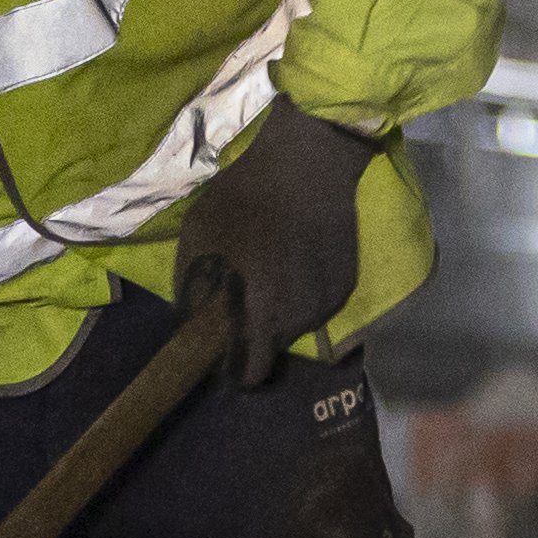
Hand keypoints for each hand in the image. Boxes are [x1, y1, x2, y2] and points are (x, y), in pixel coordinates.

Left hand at [175, 108, 381, 386]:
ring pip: (297, 325)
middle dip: (257, 332)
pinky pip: (317, 302)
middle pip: (274, 348)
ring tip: (273, 272)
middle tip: (245, 299)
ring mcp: (328, 302)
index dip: (234, 367)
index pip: (251, 374)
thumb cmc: (241, 200)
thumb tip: (192, 323)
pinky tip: (297, 259)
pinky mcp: (346, 283)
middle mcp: (300, 321)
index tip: (226, 350)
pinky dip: (305, 290)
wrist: (305, 162)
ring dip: (282, 310)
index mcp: (260, 317)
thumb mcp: (196, 241)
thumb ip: (190, 293)